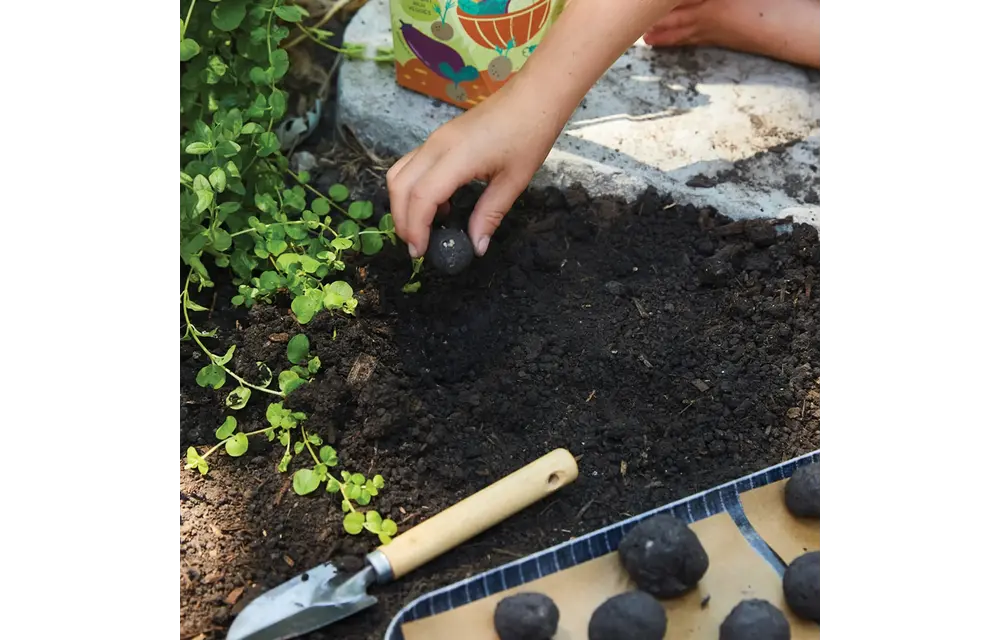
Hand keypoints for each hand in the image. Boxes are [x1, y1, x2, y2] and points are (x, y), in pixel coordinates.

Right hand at [387, 84, 562, 258]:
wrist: (533, 97)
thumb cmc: (528, 136)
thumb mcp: (513, 182)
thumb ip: (489, 215)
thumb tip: (476, 247)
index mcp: (456, 157)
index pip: (422, 197)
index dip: (416, 228)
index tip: (421, 253)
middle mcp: (436, 146)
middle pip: (400, 186)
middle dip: (402, 220)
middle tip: (417, 247)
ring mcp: (434, 139)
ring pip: (399, 174)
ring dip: (402, 204)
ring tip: (422, 228)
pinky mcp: (438, 138)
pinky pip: (411, 165)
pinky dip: (412, 188)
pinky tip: (438, 205)